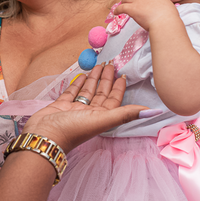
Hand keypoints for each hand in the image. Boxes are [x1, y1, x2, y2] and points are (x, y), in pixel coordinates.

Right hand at [22, 64, 144, 151]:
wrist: (45, 137)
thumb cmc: (73, 130)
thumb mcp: (103, 120)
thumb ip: (127, 114)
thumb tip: (154, 112)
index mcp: (102, 116)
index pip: (114, 99)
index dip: (119, 87)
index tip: (124, 74)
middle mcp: (90, 113)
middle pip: (102, 93)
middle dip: (107, 78)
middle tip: (111, 63)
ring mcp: (75, 110)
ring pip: (88, 91)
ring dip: (93, 78)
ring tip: (98, 65)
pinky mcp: (61, 106)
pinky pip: (72, 93)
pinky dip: (78, 84)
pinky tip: (82, 75)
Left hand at [114, 0, 177, 31]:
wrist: (165, 22)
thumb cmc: (169, 17)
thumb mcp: (167, 4)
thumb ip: (160, 2)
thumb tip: (159, 7)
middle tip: (129, 3)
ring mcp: (137, 1)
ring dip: (123, 2)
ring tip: (121, 6)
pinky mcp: (131, 9)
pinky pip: (121, 7)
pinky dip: (117, 10)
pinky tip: (115, 13)